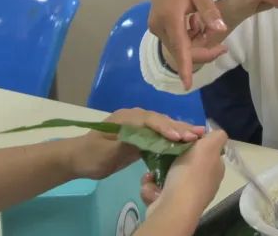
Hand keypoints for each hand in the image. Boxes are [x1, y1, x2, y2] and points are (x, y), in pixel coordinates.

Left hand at [68, 109, 204, 180]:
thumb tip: (146, 140)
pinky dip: (173, 136)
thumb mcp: (106, 153)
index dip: (165, 128)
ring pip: (163, 125)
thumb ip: (126, 145)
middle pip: (160, 120)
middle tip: (198, 135)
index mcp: (126, 118)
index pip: (150, 120)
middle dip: (179, 127)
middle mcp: (135, 117)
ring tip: (199, 135)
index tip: (179, 137)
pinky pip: (160, 133)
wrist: (78, 159)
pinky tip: (187, 140)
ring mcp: (139, 125)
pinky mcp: (142, 134)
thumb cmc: (91, 156)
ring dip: (180, 131)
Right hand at [141, 129, 227, 212]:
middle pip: (184, 164)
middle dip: (170, 158)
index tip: (183, 139)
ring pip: (167, 177)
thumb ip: (217, 137)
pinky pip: (157, 191)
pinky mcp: (168, 205)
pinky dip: (151, 188)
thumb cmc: (192, 173)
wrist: (175, 206)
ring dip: (156, 173)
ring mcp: (185, 195)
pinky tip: (150, 186)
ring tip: (151, 173)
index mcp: (215, 169)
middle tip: (163, 154)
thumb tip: (215, 135)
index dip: (196, 144)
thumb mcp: (210, 146)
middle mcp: (203, 183)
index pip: (208, 152)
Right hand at [150, 0, 225, 88]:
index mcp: (170, 19)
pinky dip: (188, 37)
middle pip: (181, 50)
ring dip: (196, 44)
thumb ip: (210, 12)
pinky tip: (198, 24)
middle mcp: (159, 26)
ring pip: (178, 45)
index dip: (185, 67)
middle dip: (202, 52)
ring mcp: (156, 25)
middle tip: (225, 48)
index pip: (180, 49)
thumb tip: (221, 31)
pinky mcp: (159, 22)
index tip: (187, 85)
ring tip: (212, 30)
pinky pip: (175, 37)